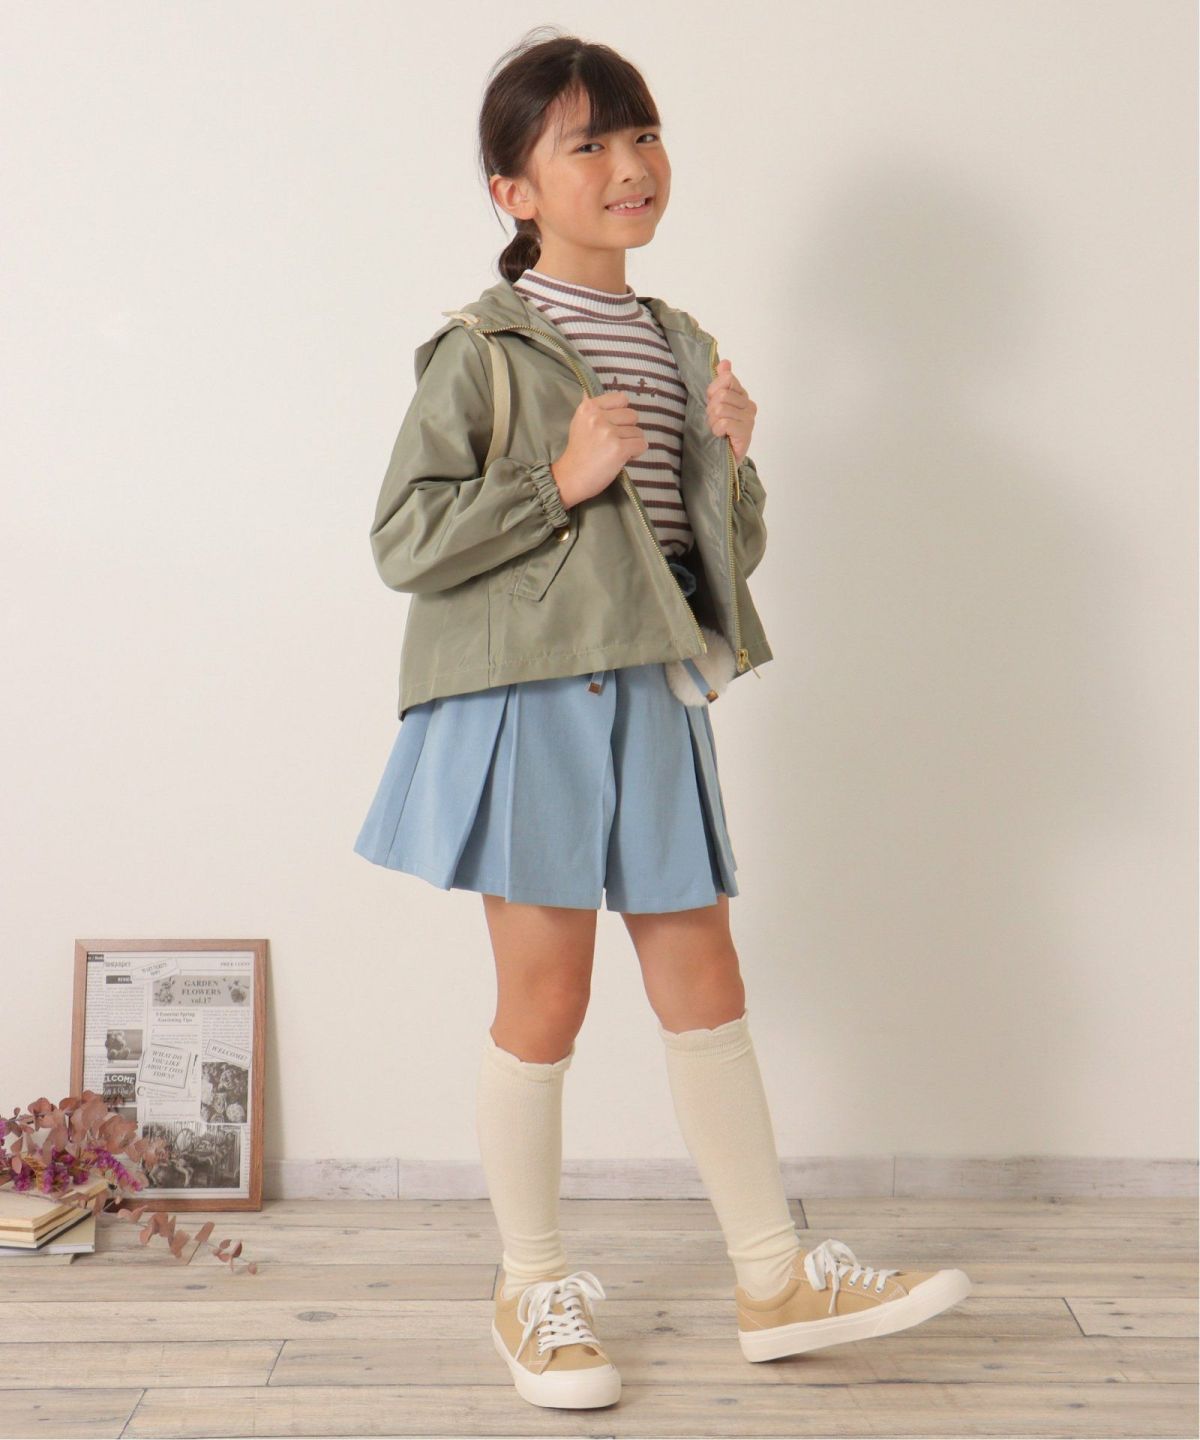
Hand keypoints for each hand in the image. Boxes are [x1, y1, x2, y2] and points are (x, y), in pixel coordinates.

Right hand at [550, 391, 648, 507]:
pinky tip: (624, 458)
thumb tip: (589, 391)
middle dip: (628, 429)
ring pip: (638, 432)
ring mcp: (609, 433)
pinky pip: (642, 445)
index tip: (613, 424)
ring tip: (615, 452)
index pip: (621, 398)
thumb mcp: (579, 423)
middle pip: (632, 415)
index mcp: (588, 407)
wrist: (569, 478)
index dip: (621, 413)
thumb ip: (591, 408)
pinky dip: (637, 453)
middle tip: (615, 441)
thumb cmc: (577, 453)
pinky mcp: (619, 449)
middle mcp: (598, 417)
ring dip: (631, 443)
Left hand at [706, 359, 755, 462]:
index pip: (727, 379)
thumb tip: (725, 362)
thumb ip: (721, 382)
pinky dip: (717, 430)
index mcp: (742, 395)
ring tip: (716, 429)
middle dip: (711, 409)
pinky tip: (720, 435)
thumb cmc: (718, 430)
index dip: (712, 391)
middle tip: (713, 420)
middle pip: (722, 395)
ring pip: (721, 409)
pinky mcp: (746, 433)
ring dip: (712, 421)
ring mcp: (749, 420)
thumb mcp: (715, 403)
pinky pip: (725, 423)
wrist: (723, 457)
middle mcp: (749, 405)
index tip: (711, 403)